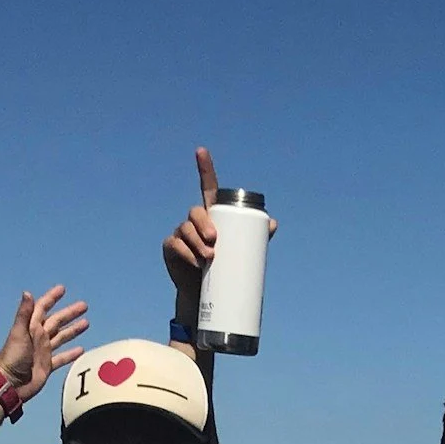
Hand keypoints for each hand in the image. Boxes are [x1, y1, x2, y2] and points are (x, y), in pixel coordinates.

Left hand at [0, 285, 87, 404]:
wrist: (10, 383)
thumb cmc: (12, 357)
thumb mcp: (19, 333)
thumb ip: (24, 314)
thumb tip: (28, 293)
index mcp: (31, 327)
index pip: (43, 308)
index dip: (52, 298)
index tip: (63, 289)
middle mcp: (39, 337)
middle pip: (57, 321)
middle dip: (69, 313)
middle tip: (84, 306)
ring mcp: (44, 351)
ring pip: (61, 337)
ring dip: (73, 330)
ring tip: (86, 323)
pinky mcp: (47, 365)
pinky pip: (62, 357)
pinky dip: (71, 354)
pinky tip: (81, 350)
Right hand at [163, 146, 275, 316]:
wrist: (206, 293)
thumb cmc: (226, 267)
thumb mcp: (242, 251)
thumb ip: (256, 237)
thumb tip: (272, 224)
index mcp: (213, 215)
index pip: (207, 187)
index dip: (204, 168)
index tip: (201, 150)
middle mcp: (195, 221)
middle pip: (196, 212)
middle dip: (204, 224)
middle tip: (214, 241)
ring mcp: (181, 233)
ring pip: (186, 230)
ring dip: (196, 241)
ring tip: (209, 257)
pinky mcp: (172, 248)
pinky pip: (176, 246)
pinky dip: (186, 254)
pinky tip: (195, 262)